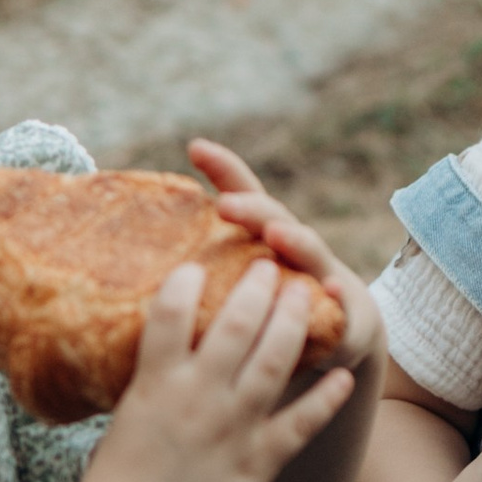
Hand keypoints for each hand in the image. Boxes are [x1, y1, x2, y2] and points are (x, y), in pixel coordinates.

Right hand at [83, 253, 358, 481]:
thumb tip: (162, 357)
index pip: (169, 311)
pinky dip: (326, 398)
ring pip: (274, 361)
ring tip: (306, 294)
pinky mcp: (257, 464)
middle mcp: (196, 397)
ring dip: (294, 322)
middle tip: (271, 265)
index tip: (200, 264)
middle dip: (259, 286)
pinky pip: (300, 424)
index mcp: (154, 383)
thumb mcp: (125, 420)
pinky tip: (343, 377)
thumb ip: (150, 387)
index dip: (188, 280)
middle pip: (235, 324)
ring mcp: (230, 428)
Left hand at [186, 137, 382, 374]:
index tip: (195, 147)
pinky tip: (333, 290)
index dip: (223, 168)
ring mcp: (321, 276)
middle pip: (273, 218)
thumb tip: (135, 254)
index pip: (244, 193)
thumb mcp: (237, 282)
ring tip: (276, 233)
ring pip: (310, 253)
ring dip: (294, 240)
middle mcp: (293, 248)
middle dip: (250, 208)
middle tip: (225, 203)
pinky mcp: (344, 314)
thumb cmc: (274, 306)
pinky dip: (340, 297)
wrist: (346, 335)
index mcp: (264, 236)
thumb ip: (203, 261)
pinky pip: (342, 305)